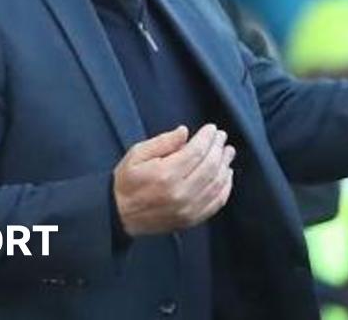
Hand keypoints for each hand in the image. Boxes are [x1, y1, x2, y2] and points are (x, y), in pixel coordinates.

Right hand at [113, 124, 235, 235]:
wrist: (119, 216)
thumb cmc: (127, 182)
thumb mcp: (137, 155)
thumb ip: (162, 142)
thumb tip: (184, 132)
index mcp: (166, 174)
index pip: (196, 152)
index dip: (207, 138)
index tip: (212, 128)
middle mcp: (181, 193)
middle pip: (210, 166)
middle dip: (219, 148)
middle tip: (222, 137)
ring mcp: (189, 209)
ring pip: (217, 183)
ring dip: (225, 165)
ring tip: (228, 152)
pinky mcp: (192, 219)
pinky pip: (217, 202)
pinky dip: (226, 187)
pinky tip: (227, 174)